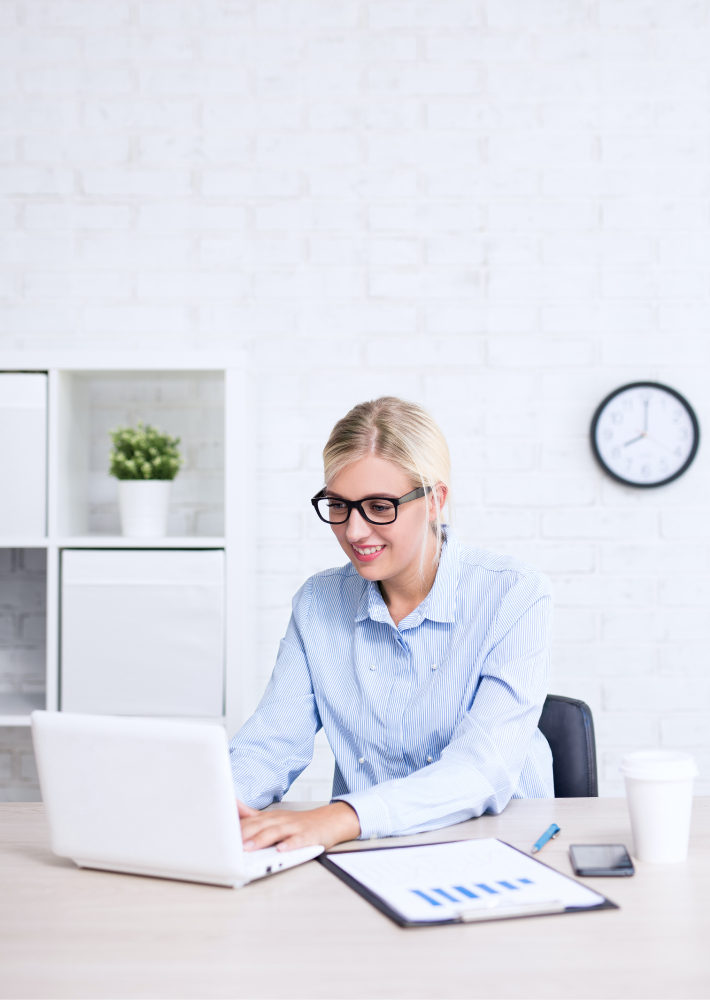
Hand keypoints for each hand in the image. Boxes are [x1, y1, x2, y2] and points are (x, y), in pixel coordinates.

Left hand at [238, 801, 360, 852]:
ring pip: (276, 833)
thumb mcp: (273, 817)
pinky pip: (299, 840)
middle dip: (244, 835)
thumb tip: (231, 804)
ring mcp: (295, 828)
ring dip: (261, 840)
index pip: (250, 822)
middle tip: (228, 844)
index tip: (219, 835)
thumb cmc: (299, 823)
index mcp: (271, 818)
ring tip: (248, 848)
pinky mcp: (309, 836)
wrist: (330, 821)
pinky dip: (291, 845)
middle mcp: (281, 820)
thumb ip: (251, 814)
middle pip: (260, 826)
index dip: (235, 829)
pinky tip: (282, 849)